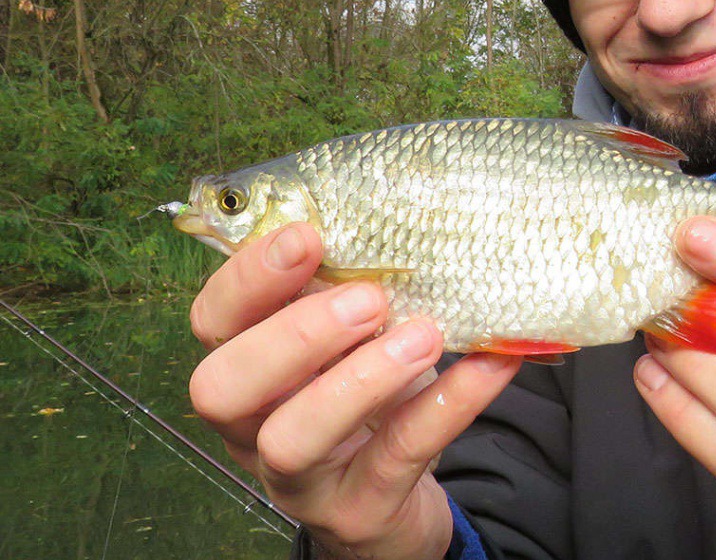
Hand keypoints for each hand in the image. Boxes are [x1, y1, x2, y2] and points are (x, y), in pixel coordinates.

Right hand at [187, 222, 521, 559]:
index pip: (213, 320)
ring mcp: (300, 479)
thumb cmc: (367, 392)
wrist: (394, 496)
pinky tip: (491, 363)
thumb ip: (349, 286)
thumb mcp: (350, 338)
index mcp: (246, 366)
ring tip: (424, 335)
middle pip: (222, 387)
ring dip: (359, 380)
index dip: (248, 278)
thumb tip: (404, 216)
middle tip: (368, 298)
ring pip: (292, 439)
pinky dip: (447, 406)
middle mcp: (253, 427)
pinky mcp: (359, 511)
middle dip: (293, 334)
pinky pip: (395, 458)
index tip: (308, 236)